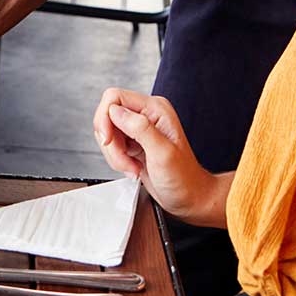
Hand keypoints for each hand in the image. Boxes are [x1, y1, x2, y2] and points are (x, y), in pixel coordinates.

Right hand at [93, 88, 223, 225]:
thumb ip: (140, 128)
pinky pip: (112, 145)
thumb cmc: (184, 178)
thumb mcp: (163, 153)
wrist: (190, 198)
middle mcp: (146, 115)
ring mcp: (138, 129)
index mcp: (155, 109)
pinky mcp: (132, 142)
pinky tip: (133, 168)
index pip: (115, 97)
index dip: (105, 118)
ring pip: (107, 133)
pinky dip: (117, 160)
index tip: (108, 140)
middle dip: (111, 143)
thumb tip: (115, 111)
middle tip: (125, 160)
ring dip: (115, 155)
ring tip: (133, 168)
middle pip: (108, 116)